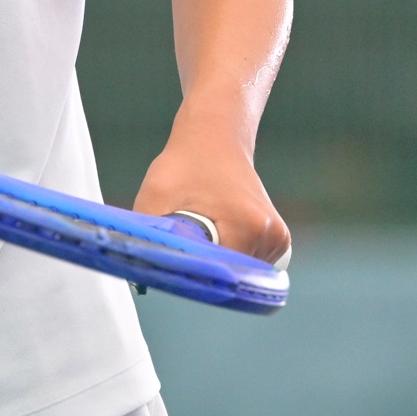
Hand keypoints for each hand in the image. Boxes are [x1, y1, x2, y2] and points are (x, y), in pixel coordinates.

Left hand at [132, 116, 290, 265]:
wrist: (214, 138)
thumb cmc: (185, 163)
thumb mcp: (156, 195)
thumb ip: (148, 236)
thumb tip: (138, 274)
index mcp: (248, 226)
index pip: (222, 277)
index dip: (194, 277)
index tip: (176, 266)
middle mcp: (271, 235)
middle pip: (232, 278)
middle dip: (205, 268)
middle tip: (184, 246)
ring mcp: (278, 238)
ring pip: (241, 273)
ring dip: (218, 262)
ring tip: (203, 233)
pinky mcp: (277, 239)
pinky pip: (250, 263)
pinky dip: (231, 256)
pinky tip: (217, 233)